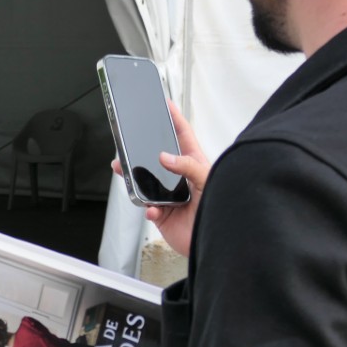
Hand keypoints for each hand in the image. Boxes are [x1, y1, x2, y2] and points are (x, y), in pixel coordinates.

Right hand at [111, 101, 209, 255]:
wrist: (218, 242)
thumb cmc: (222, 209)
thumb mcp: (208, 180)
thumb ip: (188, 167)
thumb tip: (165, 157)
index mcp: (195, 164)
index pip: (183, 136)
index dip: (175, 119)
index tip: (166, 104)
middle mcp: (180, 178)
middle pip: (157, 157)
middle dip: (142, 149)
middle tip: (130, 141)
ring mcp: (170, 196)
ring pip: (146, 181)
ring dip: (134, 177)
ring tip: (124, 169)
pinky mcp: (161, 214)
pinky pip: (147, 207)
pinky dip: (147, 208)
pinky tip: (153, 209)